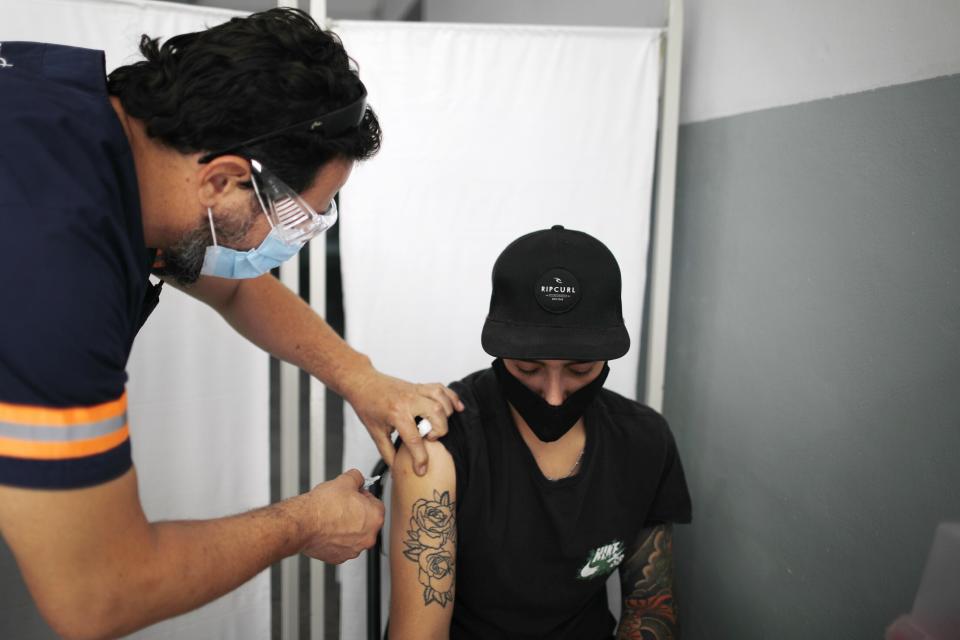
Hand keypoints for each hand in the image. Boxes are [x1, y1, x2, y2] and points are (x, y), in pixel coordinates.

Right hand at [297, 469, 384, 563]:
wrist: (303, 523)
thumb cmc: (323, 507)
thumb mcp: (345, 481)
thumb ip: (357, 477)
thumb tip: (357, 478)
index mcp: (375, 517)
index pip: (376, 504)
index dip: (363, 497)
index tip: (355, 495)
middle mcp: (368, 537)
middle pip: (366, 521)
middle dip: (356, 513)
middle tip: (342, 505)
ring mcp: (354, 549)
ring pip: (354, 536)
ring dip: (347, 527)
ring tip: (333, 517)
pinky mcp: (339, 557)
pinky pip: (342, 546)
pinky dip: (336, 539)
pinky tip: (327, 529)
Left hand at [344, 368, 463, 475]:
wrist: (363, 383)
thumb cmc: (367, 405)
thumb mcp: (375, 433)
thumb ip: (387, 452)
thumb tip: (396, 468)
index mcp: (396, 413)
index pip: (414, 439)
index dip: (420, 458)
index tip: (422, 469)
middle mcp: (409, 400)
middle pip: (436, 415)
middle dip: (438, 431)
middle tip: (428, 438)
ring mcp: (416, 391)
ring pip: (442, 401)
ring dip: (445, 416)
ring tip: (435, 425)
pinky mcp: (420, 386)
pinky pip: (442, 389)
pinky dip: (452, 398)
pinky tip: (456, 409)